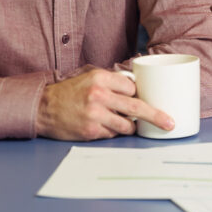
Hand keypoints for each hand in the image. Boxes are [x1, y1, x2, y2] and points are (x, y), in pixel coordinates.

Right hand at [36, 69, 173, 140]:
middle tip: (169, 123)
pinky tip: (101, 126)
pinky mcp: (91, 131)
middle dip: (156, 116)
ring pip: (126, 125)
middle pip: (137, 107)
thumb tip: (138, 89)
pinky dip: (111, 132)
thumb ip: (112, 82)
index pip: (133, 88)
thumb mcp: (89, 77)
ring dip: (128, 126)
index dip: (137, 94)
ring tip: (119, 122)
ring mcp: (95, 115)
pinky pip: (112, 134)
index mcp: (100, 78)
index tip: (141, 98)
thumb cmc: (69, 93)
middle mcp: (99, 95)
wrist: (43, 108)